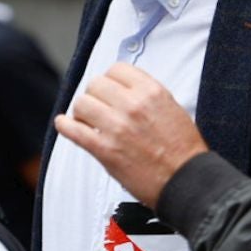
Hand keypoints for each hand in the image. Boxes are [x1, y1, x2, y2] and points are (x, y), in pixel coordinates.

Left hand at [54, 64, 208, 208]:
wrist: (186, 180)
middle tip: (98, 106)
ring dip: (82, 111)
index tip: (109, 89)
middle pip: (96, 84)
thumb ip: (147, 95)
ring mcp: (117, 127)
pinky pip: (74, 131)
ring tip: (87, 120)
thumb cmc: (183, 150)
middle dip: (94, 94)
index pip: (116, 69)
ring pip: (82, 103)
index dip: (110, 79)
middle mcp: (133, 105)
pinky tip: (65, 124)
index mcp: (151, 92)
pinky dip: (65, 126)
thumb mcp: (172, 108)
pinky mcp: (105, 150)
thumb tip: (124, 89)